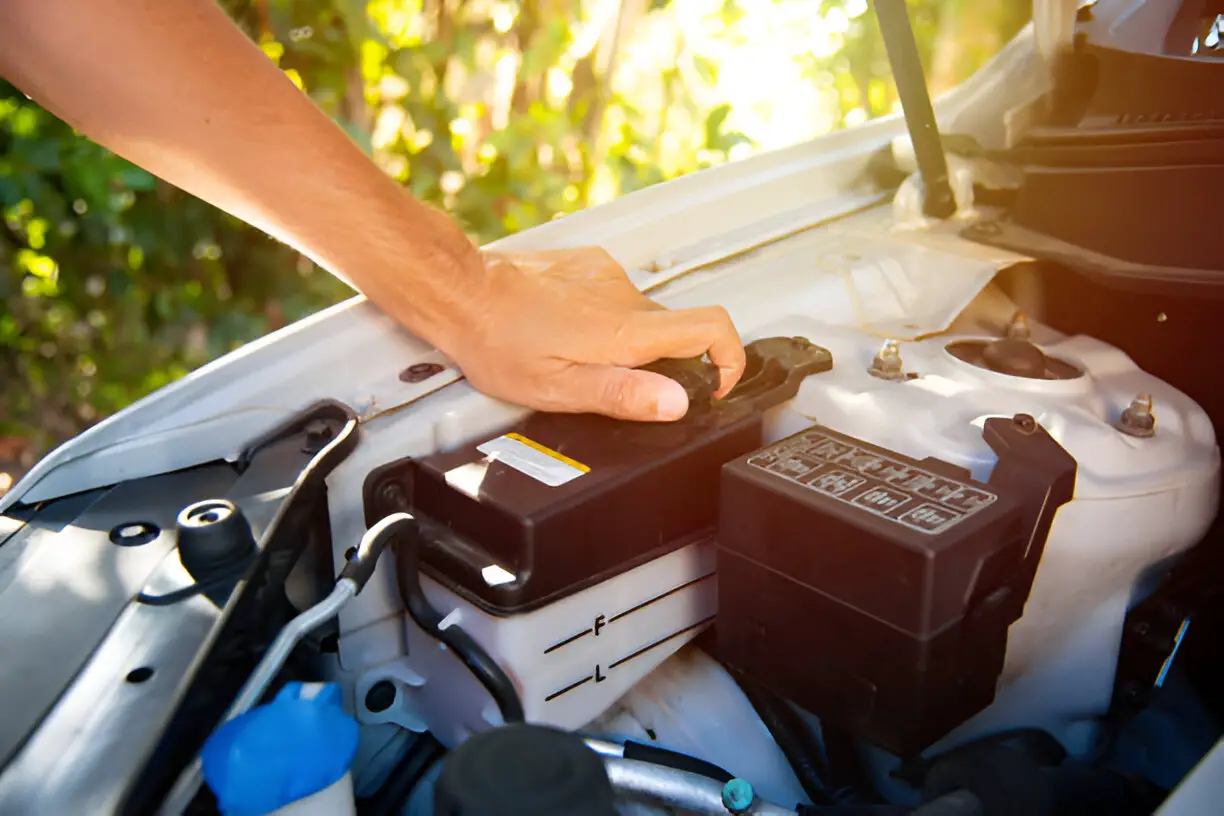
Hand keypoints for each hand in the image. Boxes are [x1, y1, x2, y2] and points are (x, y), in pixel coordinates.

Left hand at [436, 247, 745, 421]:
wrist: (462, 291)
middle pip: (677, 330)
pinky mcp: (590, 264)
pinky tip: (566, 330)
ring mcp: (608, 275)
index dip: (732, 360)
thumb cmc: (498, 341)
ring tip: (578, 357)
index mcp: (625, 330)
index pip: (714, 328)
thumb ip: (623, 395)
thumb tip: (677, 403)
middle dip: (661, 364)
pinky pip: (616, 296)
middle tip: (620, 385)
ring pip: (641, 316)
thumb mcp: (558, 389)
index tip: (718, 385)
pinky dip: (604, 318)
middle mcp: (625, 296)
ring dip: (625, 342)